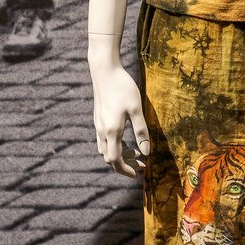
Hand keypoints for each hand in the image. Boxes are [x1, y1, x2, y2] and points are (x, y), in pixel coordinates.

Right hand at [91, 58, 150, 178]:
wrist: (104, 71)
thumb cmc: (123, 88)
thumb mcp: (136, 109)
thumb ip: (141, 132)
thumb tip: (146, 153)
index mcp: (112, 131)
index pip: (116, 160)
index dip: (126, 170)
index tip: (138, 173)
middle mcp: (102, 131)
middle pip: (109, 158)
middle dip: (124, 164)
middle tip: (141, 163)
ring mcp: (98, 125)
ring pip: (104, 149)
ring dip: (119, 155)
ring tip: (135, 151)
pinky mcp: (97, 118)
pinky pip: (103, 140)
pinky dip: (114, 145)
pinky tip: (125, 138)